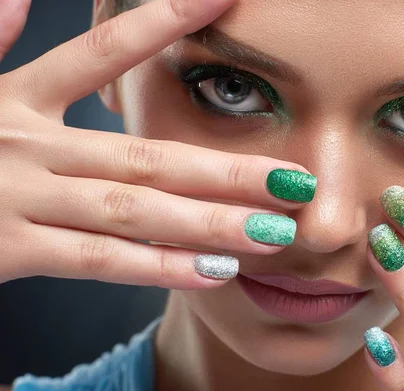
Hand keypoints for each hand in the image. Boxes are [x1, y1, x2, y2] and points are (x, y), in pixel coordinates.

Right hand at [0, 0, 316, 288]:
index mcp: (17, 98)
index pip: (103, 52)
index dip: (163, 23)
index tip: (224, 0)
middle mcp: (29, 146)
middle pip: (147, 155)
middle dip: (226, 168)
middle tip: (295, 180)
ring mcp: (22, 199)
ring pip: (134, 211)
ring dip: (209, 222)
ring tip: (273, 233)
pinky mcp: (10, 251)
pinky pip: (98, 261)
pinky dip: (156, 266)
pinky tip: (213, 271)